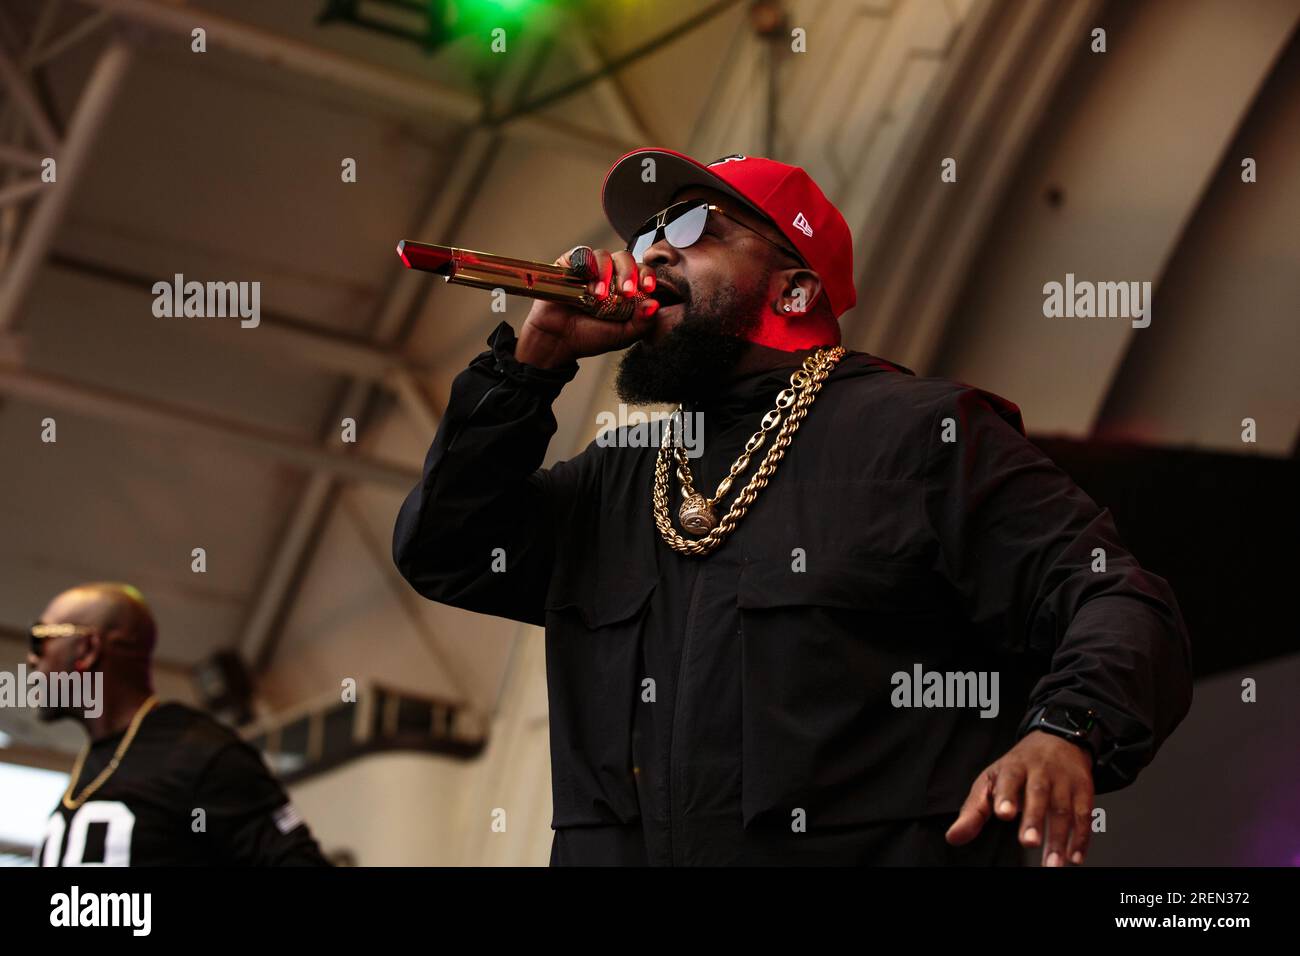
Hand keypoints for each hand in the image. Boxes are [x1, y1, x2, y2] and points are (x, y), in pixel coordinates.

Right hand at [516, 246, 659, 367]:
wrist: (557, 342)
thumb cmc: (589, 338)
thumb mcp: (621, 336)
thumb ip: (642, 323)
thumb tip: (655, 304)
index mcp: (624, 288)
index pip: (641, 272)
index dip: (647, 276)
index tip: (648, 288)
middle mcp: (608, 274)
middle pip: (624, 258)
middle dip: (629, 272)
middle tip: (625, 291)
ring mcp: (588, 269)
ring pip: (603, 255)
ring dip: (605, 273)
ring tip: (600, 296)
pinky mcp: (568, 265)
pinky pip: (580, 254)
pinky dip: (586, 264)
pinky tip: (586, 281)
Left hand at [945, 730, 1094, 865]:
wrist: (1057, 739)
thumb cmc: (1018, 768)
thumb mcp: (991, 781)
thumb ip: (973, 811)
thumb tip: (954, 837)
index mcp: (1013, 767)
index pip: (1009, 778)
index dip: (1007, 795)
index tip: (1003, 814)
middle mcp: (1040, 771)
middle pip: (1038, 794)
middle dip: (1033, 819)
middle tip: (1028, 843)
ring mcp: (1064, 780)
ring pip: (1063, 809)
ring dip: (1059, 839)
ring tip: (1051, 864)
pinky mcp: (1084, 790)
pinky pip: (1084, 815)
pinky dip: (1081, 838)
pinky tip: (1074, 857)